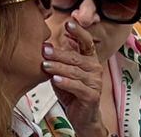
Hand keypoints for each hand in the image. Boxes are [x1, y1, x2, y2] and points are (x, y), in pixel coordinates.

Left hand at [45, 18, 106, 136]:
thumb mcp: (64, 72)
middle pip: (76, 57)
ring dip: (58, 67)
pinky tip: (55, 79)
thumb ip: (60, 59)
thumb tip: (46, 43)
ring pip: (75, 71)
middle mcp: (95, 68)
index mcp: (90, 59)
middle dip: (58, 53)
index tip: (68, 24)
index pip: (87, 41)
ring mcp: (95, 82)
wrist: (82, 117)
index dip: (78, 32)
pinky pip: (77, 86)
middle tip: (44, 49)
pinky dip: (65, 82)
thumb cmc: (72, 92)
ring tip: (45, 65)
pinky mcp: (91, 96)